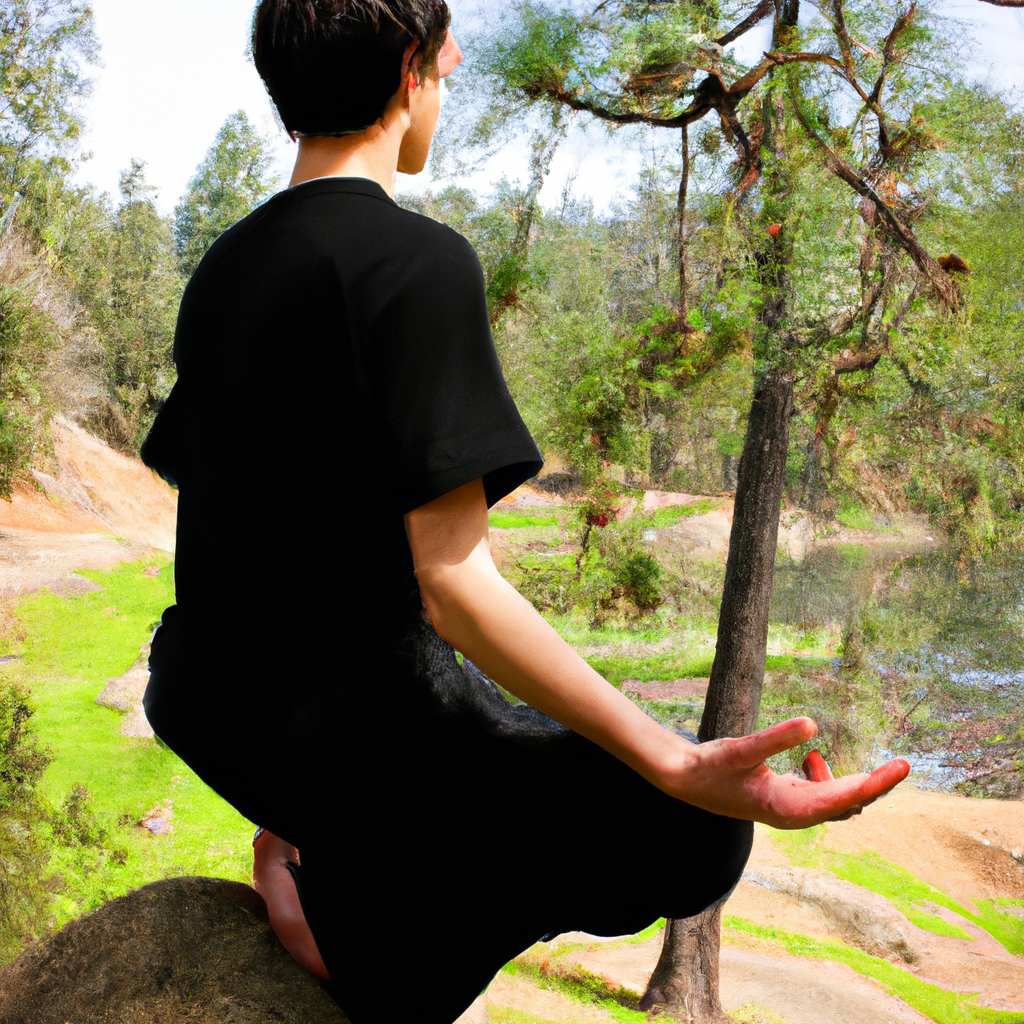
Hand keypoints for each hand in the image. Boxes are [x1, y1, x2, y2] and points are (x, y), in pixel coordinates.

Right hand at [664, 717, 909, 829]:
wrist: (683, 782)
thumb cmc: (710, 767)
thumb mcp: (740, 749)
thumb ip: (775, 737)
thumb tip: (812, 723)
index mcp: (789, 809)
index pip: (846, 799)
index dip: (876, 783)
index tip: (900, 767)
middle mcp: (795, 816)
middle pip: (849, 803)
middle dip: (875, 783)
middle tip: (902, 763)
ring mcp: (791, 811)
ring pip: (837, 802)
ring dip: (848, 780)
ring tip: (826, 757)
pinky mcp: (784, 802)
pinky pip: (820, 796)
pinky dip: (825, 777)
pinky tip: (811, 758)